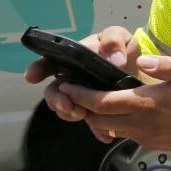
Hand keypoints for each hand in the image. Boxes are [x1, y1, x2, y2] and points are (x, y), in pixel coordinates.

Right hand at [25, 25, 140, 125]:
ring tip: (83, 114)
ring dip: (71, 114)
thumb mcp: (119, 36)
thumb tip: (114, 59)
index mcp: (71, 58)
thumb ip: (113, 41)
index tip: (31, 77)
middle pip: (54, 91)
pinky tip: (104, 134)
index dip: (36, 69)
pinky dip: (95, 129)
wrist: (139, 69)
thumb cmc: (120, 48)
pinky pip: (90, 122)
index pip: (48, 63)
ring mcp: (80, 96)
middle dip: (56, 100)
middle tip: (68, 106)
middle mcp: (71, 78)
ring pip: (66, 109)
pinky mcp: (93, 110)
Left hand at [57, 55, 170, 148]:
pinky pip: (123, 134)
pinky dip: (113, 124)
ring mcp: (144, 136)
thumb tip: (142, 61)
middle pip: (97, 119)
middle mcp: (141, 123)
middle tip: (72, 92)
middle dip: (81, 107)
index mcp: (147, 103)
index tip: (67, 85)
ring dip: (95, 117)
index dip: (80, 95)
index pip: (102, 102)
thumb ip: (167, 65)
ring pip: (107, 129)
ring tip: (91, 100)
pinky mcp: (149, 144)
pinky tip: (118, 111)